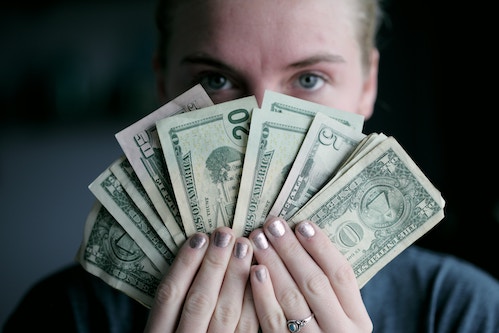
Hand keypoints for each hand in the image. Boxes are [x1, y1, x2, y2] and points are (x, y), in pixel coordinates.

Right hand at [144, 226, 257, 332]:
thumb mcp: (164, 327)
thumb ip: (174, 302)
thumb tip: (197, 250)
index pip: (169, 295)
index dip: (184, 264)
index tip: (199, 237)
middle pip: (199, 300)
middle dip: (214, 264)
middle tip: (226, 234)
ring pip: (225, 313)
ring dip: (236, 277)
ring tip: (244, 246)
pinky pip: (247, 328)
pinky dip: (252, 301)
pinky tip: (257, 275)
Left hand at [249, 217, 372, 331]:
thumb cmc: (325, 329)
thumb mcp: (339, 313)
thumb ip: (328, 286)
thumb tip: (303, 236)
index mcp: (357, 318)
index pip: (342, 275)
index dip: (322, 248)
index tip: (303, 224)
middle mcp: (339, 331)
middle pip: (315, 283)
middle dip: (292, 250)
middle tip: (273, 225)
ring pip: (292, 299)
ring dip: (274, 265)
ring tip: (259, 240)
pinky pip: (272, 320)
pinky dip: (263, 293)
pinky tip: (255, 271)